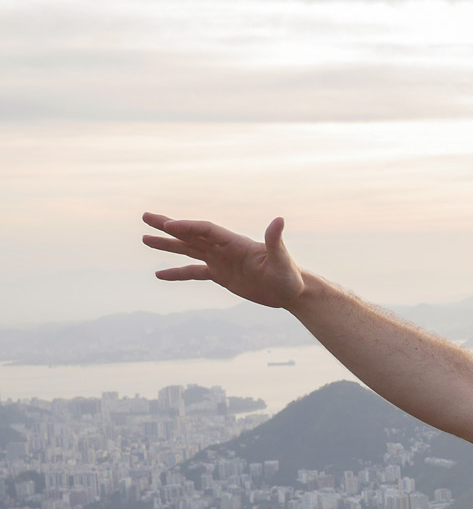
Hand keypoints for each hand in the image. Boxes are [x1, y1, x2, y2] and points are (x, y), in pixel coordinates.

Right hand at [141, 212, 306, 308]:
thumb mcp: (282, 260)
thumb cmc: (289, 275)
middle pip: (192, 234)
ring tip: (145, 239)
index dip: (188, 227)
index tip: (167, 225)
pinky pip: (194, 273)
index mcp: (235, 242)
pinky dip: (177, 273)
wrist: (292, 292)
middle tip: (145, 217)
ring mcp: (221, 261)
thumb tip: (279, 220)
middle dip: (169, 226)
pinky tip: (160, 275)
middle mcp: (225, 248)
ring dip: (168, 245)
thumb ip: (275, 241)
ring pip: (189, 250)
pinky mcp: (221, 275)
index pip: (206, 231)